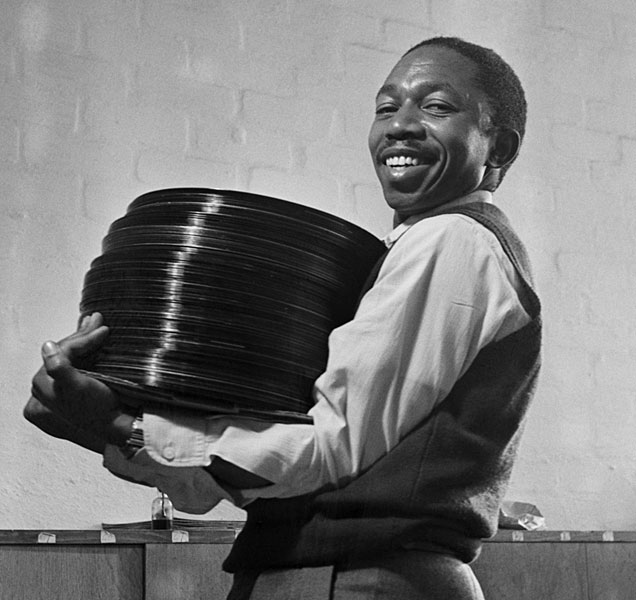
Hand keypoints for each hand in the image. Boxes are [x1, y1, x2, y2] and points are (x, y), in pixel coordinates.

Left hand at [25, 313, 134, 447]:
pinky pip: (79, 363)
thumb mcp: (77, 388)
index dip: (82, 339)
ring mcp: (61, 388)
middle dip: (84, 336)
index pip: (62, 352)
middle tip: (99, 321)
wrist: (119, 425)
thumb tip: (48, 346)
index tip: (102, 330)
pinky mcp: (76, 389)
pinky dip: (89, 350)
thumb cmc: (98, 410)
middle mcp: (47, 387)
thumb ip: (59, 368)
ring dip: (87, 340)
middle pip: (66, 353)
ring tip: (99, 327)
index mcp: (41, 386)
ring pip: (73, 356)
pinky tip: (96, 341)